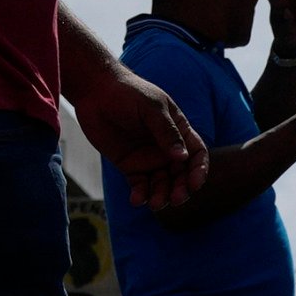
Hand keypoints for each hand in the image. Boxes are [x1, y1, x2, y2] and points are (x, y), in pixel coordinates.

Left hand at [72, 62, 203, 213]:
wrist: (96, 92)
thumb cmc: (128, 93)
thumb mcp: (151, 108)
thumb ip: (166, 132)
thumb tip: (182, 157)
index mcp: (179, 131)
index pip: (196, 154)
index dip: (199, 170)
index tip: (195, 184)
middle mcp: (166, 148)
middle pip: (181, 174)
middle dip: (180, 188)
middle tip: (175, 199)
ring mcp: (148, 158)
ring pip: (161, 184)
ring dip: (161, 195)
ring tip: (154, 203)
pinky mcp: (130, 166)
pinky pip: (139, 185)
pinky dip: (140, 194)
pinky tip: (137, 199)